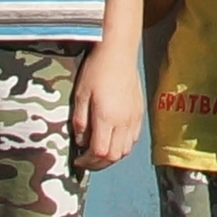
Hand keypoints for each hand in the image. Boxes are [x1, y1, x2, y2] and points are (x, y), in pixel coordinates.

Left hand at [74, 50, 144, 172]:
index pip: (100, 153)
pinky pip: (133, 139)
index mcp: (107, 118)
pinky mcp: (139, 112)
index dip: (87, 162)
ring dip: (111, 157)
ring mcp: (134, 118)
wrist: (118, 52)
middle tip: (86, 161)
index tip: (77, 161)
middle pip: (114, 156)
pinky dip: (122, 146)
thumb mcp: (80, 95)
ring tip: (98, 153)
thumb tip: (81, 142)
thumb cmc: (96, 70)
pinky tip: (112, 139)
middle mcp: (123, 121)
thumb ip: (80, 121)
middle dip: (98, 164)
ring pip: (125, 150)